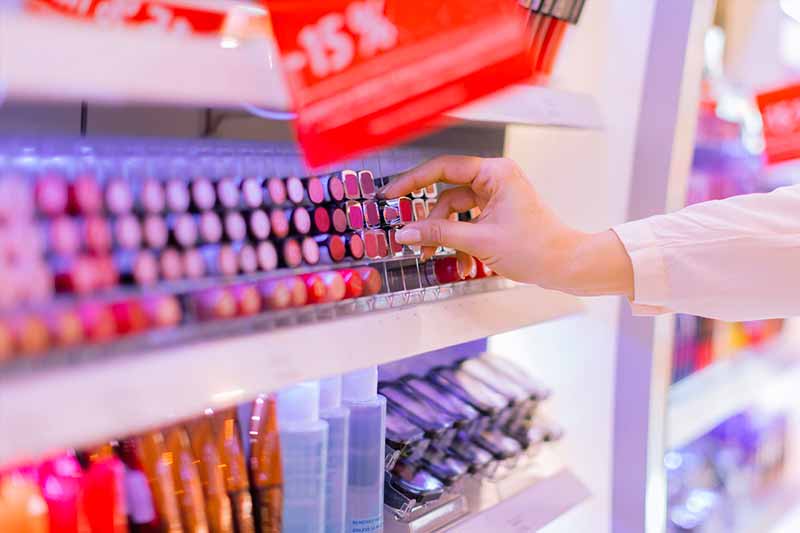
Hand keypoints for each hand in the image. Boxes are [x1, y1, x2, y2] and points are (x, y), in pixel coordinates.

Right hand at [378, 156, 633, 296]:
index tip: (390, 195)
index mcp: (494, 172)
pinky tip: (466, 266)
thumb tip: (404, 232)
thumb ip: (438, 233)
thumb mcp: (479, 241)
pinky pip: (468, 223)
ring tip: (444, 260)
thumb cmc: (535, 248)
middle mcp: (495, 178)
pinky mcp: (498, 213)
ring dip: (447, 239)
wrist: (566, 265)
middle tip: (409, 239)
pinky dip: (462, 244)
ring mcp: (497, 196)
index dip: (412, 181)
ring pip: (456, 213)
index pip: (443, 168)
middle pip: (447, 195)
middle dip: (432, 222)